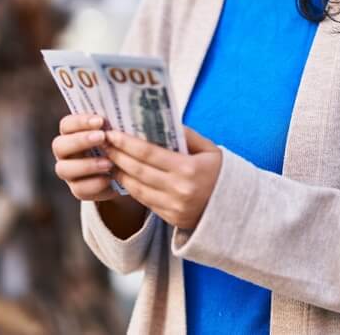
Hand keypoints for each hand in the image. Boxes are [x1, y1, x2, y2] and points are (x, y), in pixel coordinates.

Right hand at [51, 115, 117, 201]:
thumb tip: (119, 118)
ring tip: (109, 163)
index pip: (67, 124)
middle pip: (59, 145)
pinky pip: (79, 189)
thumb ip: (111, 126)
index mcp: (72, 134)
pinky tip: (109, 179)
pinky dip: (95, 184)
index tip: (100, 121)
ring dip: (87, 165)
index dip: (80, 122)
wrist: (126, 172)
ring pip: (63, 169)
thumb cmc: (119, 145)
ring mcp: (69, 172)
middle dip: (80, 141)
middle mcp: (65, 152)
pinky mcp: (78, 190)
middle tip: (102, 138)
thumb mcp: (116, 134)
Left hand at [104, 126, 221, 229]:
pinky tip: (123, 176)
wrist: (235, 209)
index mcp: (188, 169)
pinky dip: (130, 187)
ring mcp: (173, 206)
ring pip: (136, 187)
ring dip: (119, 172)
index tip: (112, 134)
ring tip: (108, 159)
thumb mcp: (210, 149)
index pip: (148, 153)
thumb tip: (163, 121)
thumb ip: (187, 135)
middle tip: (104, 143)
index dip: (127, 143)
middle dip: (117, 155)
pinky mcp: (170, 218)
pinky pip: (144, 200)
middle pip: (137, 170)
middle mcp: (178, 189)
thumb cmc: (221, 173)